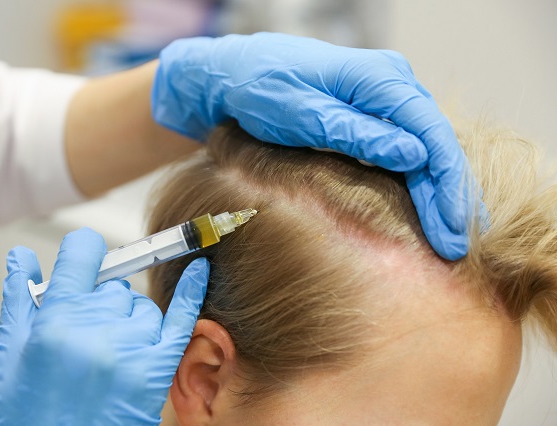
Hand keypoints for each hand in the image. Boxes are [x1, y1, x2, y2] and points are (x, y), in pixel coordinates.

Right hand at [0, 228, 208, 425]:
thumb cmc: (30, 417)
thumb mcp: (10, 359)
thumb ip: (18, 301)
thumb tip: (23, 257)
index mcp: (55, 322)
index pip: (82, 255)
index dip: (83, 251)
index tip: (86, 253)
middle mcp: (97, 330)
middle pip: (114, 286)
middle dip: (100, 302)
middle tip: (86, 335)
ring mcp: (132, 349)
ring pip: (141, 305)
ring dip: (128, 320)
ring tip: (107, 355)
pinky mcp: (158, 369)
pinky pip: (182, 318)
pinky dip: (192, 291)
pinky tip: (200, 269)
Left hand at [152, 32, 480, 259]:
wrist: (235, 75)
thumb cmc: (261, 90)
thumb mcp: (304, 116)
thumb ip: (359, 134)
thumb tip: (415, 157)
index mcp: (378, 78)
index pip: (431, 135)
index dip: (446, 187)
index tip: (451, 231)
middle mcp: (391, 82)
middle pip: (435, 144)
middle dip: (448, 197)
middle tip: (454, 248)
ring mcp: (384, 96)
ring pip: (425, 148)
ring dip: (438, 192)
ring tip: (449, 236)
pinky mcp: (373, 111)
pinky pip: (407, 147)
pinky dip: (419, 180)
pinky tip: (427, 208)